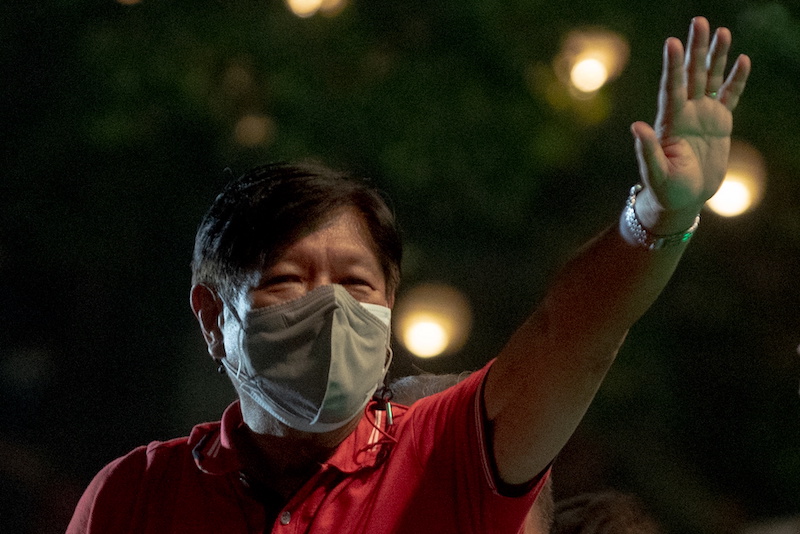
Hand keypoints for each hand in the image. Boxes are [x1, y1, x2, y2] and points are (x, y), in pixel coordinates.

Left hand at [631, 17, 750, 232]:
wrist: (682, 200)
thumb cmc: (665, 190)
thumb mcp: (655, 173)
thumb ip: (647, 150)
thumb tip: (636, 126)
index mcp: (669, 123)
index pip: (671, 88)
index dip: (673, 66)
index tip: (672, 43)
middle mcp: (685, 113)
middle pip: (691, 75)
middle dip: (695, 49)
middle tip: (699, 21)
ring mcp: (702, 116)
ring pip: (709, 79)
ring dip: (715, 56)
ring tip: (722, 31)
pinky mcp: (719, 123)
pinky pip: (729, 97)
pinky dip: (735, 80)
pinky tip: (741, 60)